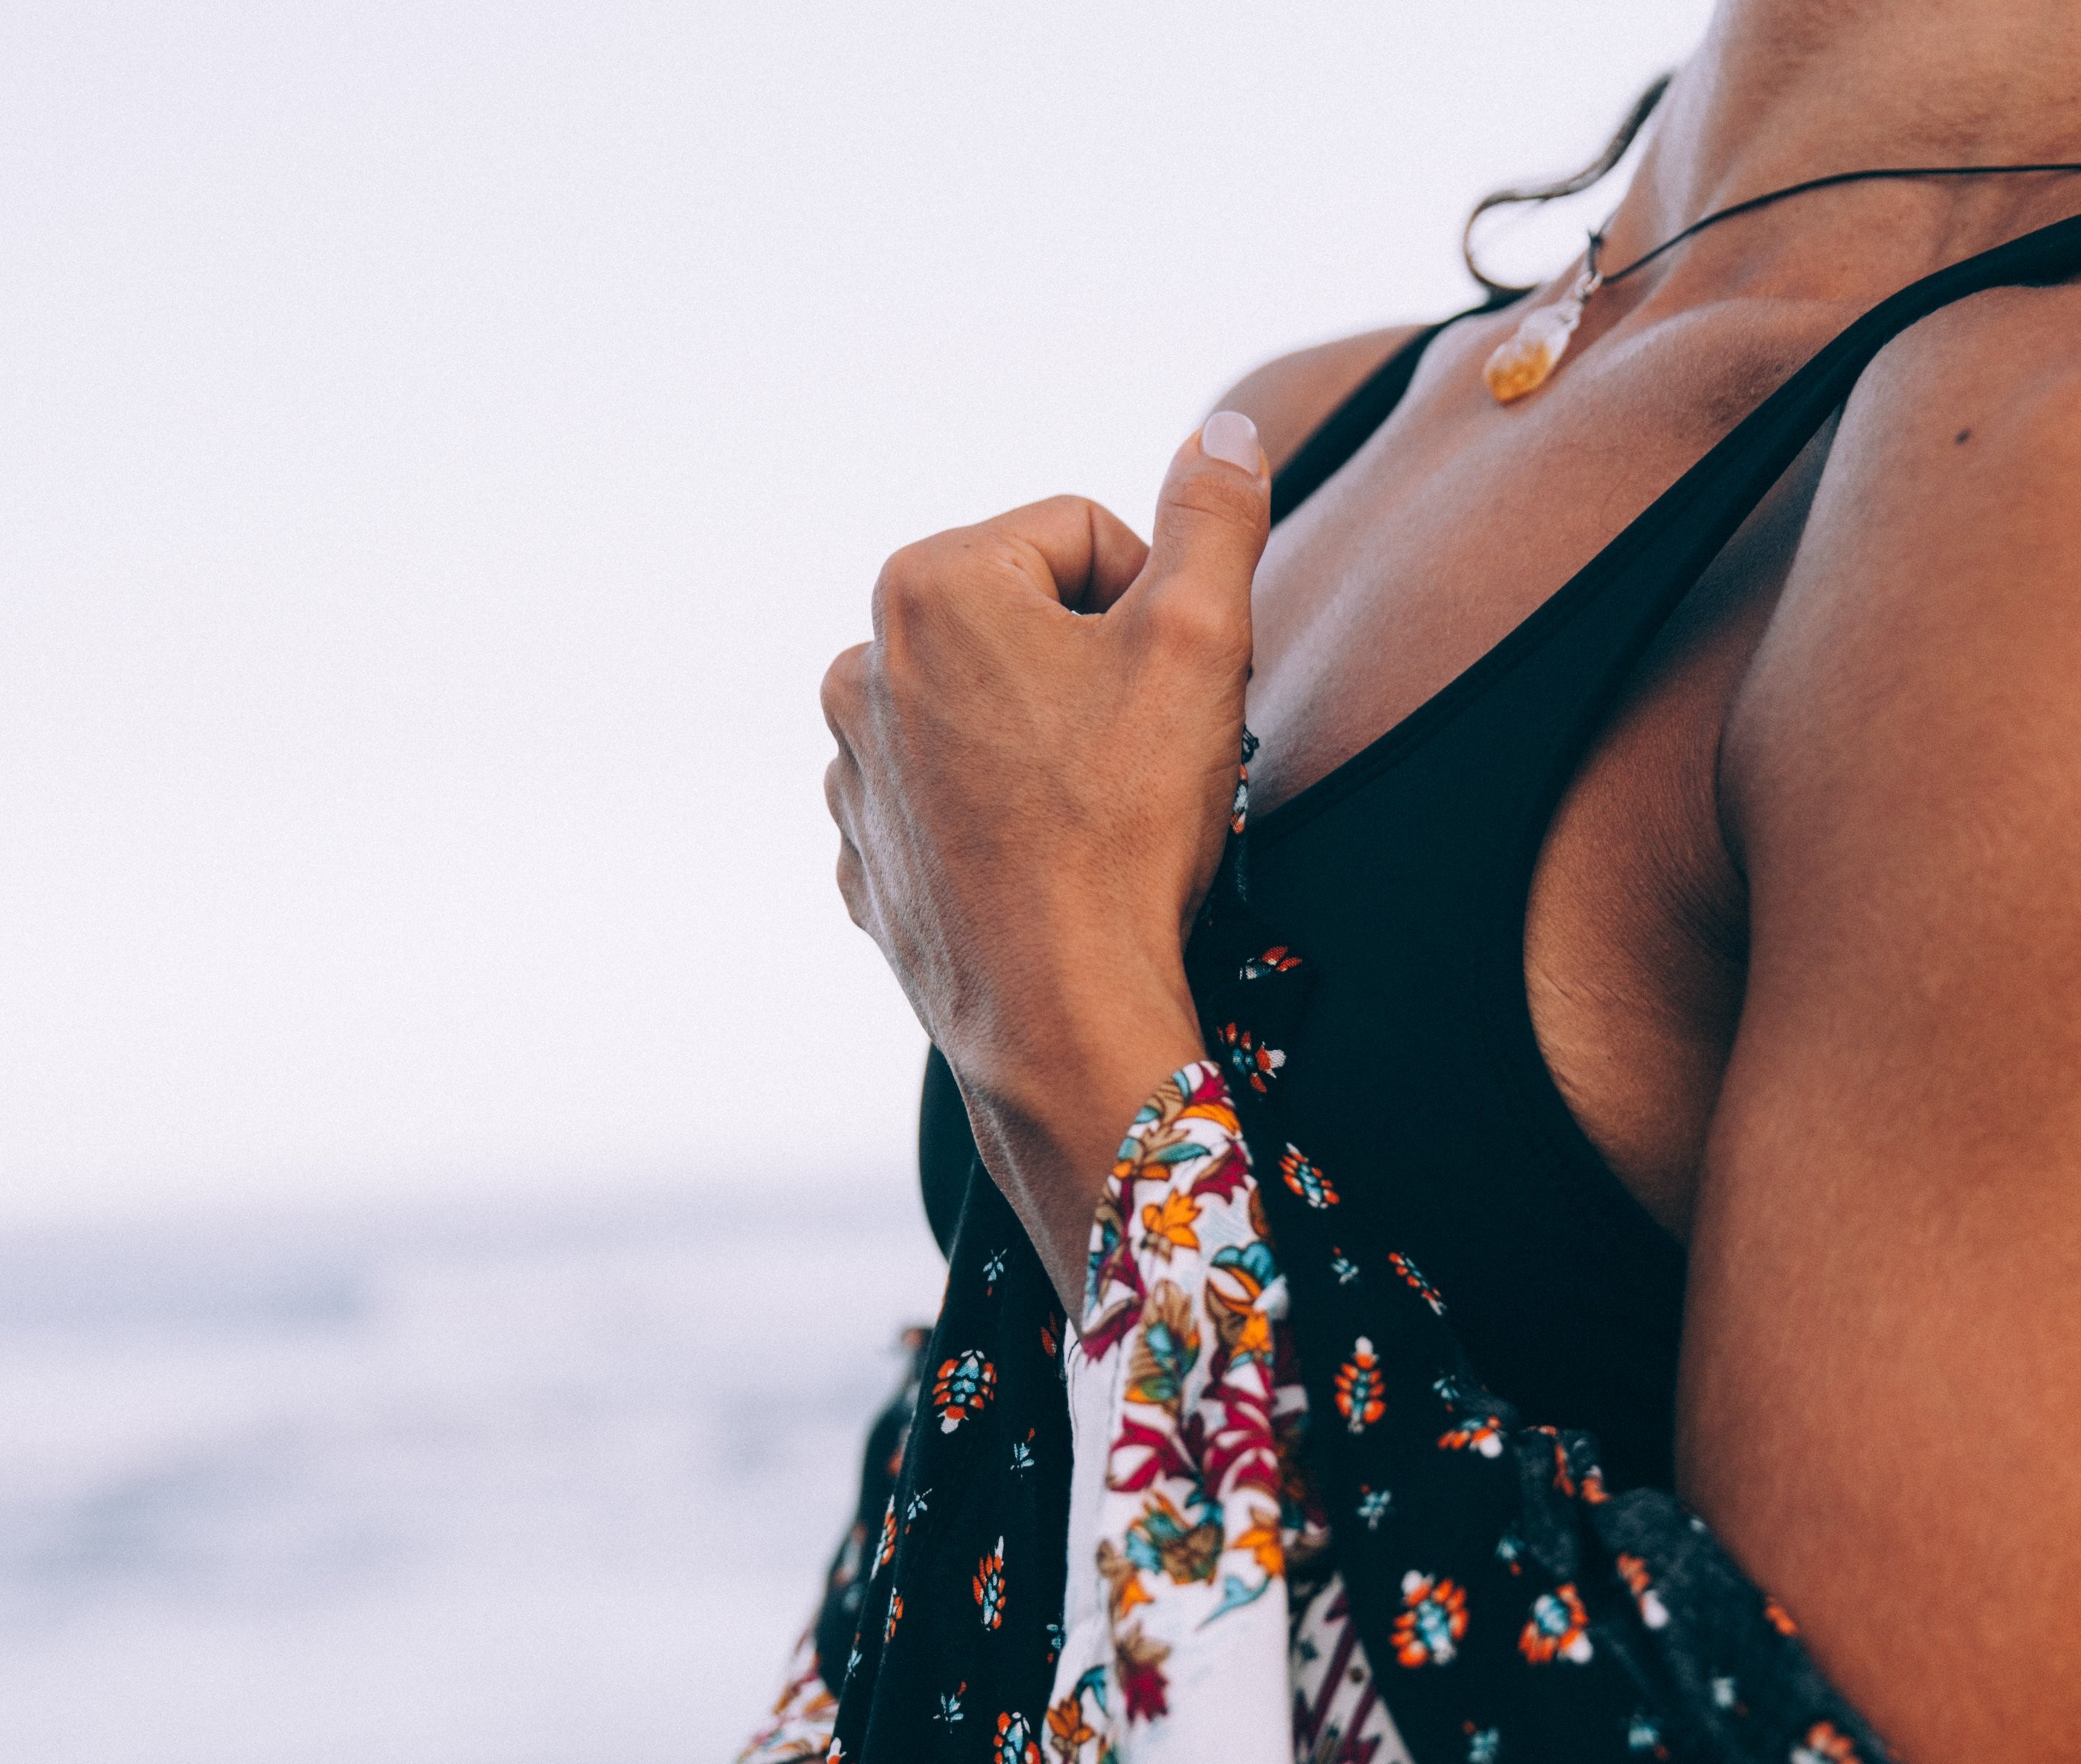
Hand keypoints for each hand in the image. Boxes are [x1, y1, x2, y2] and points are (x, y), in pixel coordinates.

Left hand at [820, 413, 1271, 1307]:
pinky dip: (1006, 818)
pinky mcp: (866, 856)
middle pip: (1031, 620)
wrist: (1060, 1013)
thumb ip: (1216, 516)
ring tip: (1100, 817)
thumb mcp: (1202, 640)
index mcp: (928, 584)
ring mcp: (852, 770)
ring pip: (993, 712)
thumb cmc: (1124, 827)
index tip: (1174, 690)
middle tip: (1146, 755)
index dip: (1158, 604)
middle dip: (1100, 668)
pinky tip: (1053, 866)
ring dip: (1052, 741)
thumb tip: (1228, 434)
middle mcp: (861, 665)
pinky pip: (955, 801)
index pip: (1085, 536)